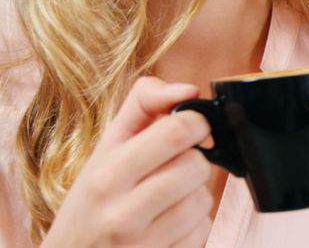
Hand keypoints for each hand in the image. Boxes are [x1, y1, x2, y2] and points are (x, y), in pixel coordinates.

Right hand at [42, 77, 213, 247]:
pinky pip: (202, 230)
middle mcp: (121, 212)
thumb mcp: (105, 150)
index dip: (195, 122)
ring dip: (193, 194)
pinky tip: (165, 226)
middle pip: (196, 165)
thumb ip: (143, 107)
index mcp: (106, 174)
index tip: (190, 127)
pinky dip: (192, 226)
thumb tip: (189, 89)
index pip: (176, 131)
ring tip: (165, 199)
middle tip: (173, 166)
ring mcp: (142, 244)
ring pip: (203, 199)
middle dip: (193, 160)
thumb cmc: (92, 201)